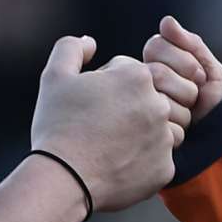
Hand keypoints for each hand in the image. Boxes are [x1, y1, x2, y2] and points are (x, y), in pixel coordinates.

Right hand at [29, 35, 188, 212]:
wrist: (63, 179)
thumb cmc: (57, 125)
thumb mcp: (55, 77)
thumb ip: (72, 48)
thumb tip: (91, 42)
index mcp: (138, 77)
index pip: (133, 73)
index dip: (109, 86)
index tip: (93, 104)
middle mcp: (159, 105)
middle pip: (151, 99)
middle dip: (131, 108)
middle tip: (103, 125)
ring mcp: (165, 138)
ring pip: (162, 129)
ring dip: (144, 133)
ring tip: (113, 144)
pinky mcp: (166, 168)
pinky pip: (160, 160)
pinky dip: (143, 162)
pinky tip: (119, 164)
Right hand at [142, 15, 221, 121]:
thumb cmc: (215, 96)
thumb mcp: (209, 67)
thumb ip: (190, 44)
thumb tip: (166, 21)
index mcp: (155, 63)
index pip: (155, 46)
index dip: (183, 59)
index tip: (199, 73)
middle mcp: (144, 81)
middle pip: (156, 68)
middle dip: (186, 78)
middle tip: (197, 88)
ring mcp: (144, 102)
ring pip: (157, 89)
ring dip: (186, 96)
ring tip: (193, 105)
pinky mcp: (148, 124)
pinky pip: (159, 112)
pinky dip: (181, 116)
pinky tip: (186, 121)